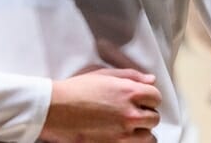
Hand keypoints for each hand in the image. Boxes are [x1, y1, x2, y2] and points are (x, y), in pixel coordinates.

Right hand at [41, 68, 160, 142]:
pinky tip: (122, 135)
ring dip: (141, 131)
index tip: (143, 100)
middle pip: (154, 118)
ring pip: (147, 136)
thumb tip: (151, 80)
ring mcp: (121, 133)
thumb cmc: (77, 89)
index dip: (150, 98)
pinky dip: (130, 141)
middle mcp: (129, 113)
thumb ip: (132, 76)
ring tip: (130, 127)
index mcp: (130, 92)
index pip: (156, 97)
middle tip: (135, 113)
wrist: (54, 109)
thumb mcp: (105, 74)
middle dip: (147, 114)